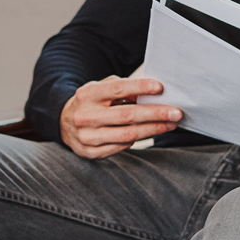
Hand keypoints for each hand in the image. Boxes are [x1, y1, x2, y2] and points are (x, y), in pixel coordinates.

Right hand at [60, 76, 182, 159]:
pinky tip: (150, 133)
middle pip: (126, 115)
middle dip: (155, 114)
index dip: (139, 87)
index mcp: (88, 94)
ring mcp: (87, 137)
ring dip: (153, 129)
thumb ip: (121, 88)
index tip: (160, 87)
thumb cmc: (91, 102)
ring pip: (127, 135)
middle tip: (176, 112)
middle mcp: (85, 116)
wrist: (62, 123)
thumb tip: (152, 92)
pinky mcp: (90, 152)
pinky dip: (138, 140)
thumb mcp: (100, 89)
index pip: (117, 89)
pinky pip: (121, 147)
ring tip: (170, 124)